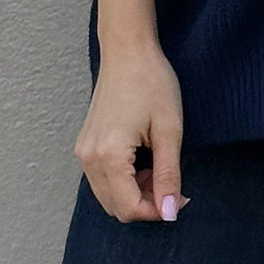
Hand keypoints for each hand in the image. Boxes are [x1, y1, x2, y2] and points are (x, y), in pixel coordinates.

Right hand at [73, 41, 189, 222]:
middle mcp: (89, 158)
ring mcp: (83, 152)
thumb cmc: (152, 82)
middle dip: (146, 204)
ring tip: (158, 167)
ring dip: (134, 194)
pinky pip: (101, 180)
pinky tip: (143, 160)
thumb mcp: (169, 129)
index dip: (157, 212)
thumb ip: (168, 174)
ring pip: (108, 197)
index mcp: (109, 156)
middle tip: (172, 184)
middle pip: (115, 208)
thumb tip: (170, 213)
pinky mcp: (85, 145)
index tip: (180, 199)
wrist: (128, 51)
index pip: (128, 208)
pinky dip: (123, 182)